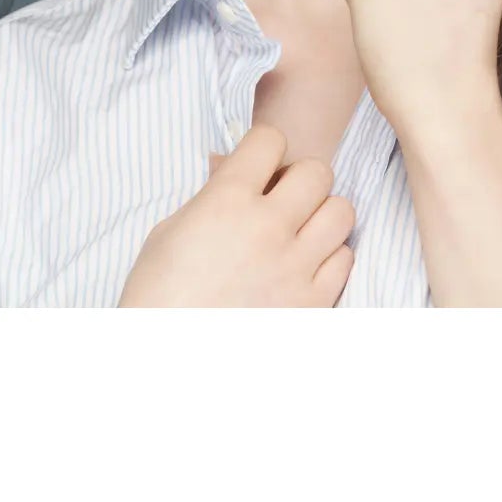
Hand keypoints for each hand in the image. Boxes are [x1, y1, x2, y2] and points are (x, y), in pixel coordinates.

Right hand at [117, 124, 355, 306]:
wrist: (163, 361)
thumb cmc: (156, 297)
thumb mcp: (169, 232)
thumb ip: (210, 196)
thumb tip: (229, 168)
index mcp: (227, 200)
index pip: (270, 139)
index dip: (263, 147)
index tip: (257, 165)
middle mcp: (268, 227)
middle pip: (317, 172)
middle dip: (300, 179)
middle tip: (284, 198)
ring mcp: (295, 267)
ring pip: (341, 212)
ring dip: (321, 216)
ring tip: (301, 231)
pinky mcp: (312, 305)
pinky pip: (344, 260)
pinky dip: (328, 259)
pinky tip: (304, 268)